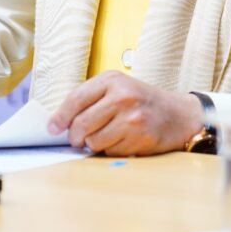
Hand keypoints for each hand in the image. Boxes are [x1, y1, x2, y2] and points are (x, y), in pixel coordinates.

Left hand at [47, 71, 204, 155]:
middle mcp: (122, 96)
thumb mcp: (118, 87)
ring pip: (93, 141)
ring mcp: (132, 117)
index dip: (60, 116)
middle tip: (76, 139)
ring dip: (93, 144)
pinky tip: (121, 140)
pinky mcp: (139, 137)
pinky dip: (109, 150)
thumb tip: (59, 122)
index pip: (76, 98)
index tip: (51, 128)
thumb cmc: (142, 101)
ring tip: (106, 136)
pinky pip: (110, 151)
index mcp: (112, 80)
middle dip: (74, 136)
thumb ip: (91, 99)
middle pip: (81, 123)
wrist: (178, 114)